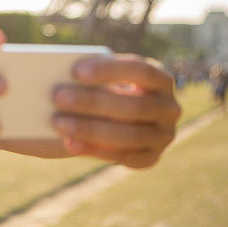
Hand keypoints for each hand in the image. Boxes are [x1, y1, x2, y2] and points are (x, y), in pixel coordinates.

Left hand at [51, 54, 180, 168]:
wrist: (119, 117)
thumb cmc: (108, 88)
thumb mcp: (106, 79)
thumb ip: (93, 78)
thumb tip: (63, 78)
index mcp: (161, 79)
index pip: (140, 70)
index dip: (109, 70)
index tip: (75, 71)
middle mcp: (169, 108)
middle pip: (133, 105)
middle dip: (93, 102)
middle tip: (58, 96)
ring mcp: (164, 136)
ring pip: (129, 134)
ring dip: (91, 129)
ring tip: (58, 123)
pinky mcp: (151, 157)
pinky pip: (124, 157)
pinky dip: (95, 151)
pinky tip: (70, 143)